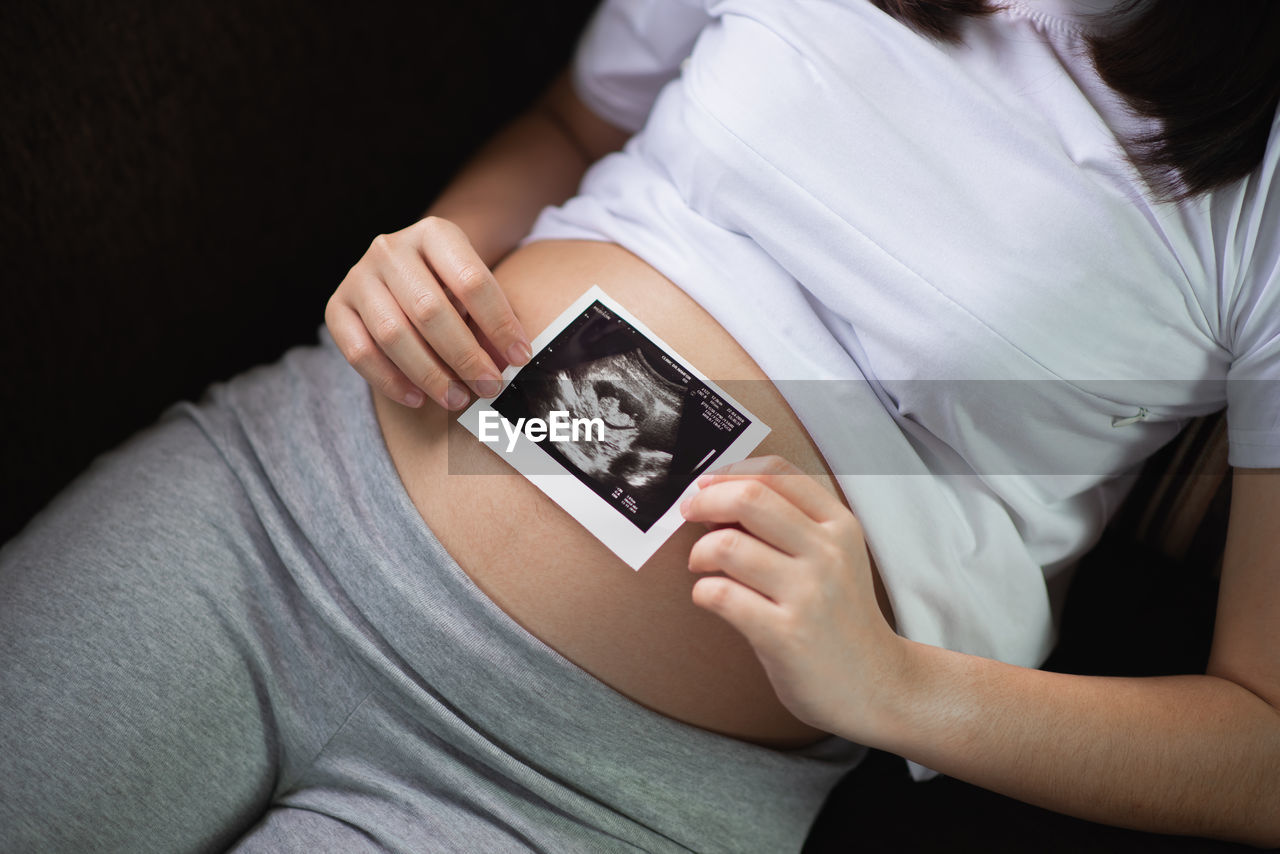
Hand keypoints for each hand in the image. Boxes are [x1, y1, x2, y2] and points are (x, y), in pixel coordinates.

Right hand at [325, 216, 533, 409]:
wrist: (402, 269)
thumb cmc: (449, 285)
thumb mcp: (475, 291)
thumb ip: (491, 321)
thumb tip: (510, 362)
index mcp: (434, 233)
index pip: (471, 281)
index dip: (499, 323)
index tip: (520, 357)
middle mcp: (390, 249)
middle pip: (430, 310)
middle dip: (465, 356)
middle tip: (490, 386)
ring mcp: (358, 276)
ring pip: (393, 334)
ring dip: (430, 374)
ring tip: (457, 399)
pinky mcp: (336, 307)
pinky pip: (359, 352)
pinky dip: (390, 381)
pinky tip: (418, 398)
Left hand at [680, 455, 906, 741]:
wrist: (876, 685)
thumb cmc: (840, 618)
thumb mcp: (834, 557)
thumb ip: (790, 524)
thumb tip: (719, 498)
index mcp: (839, 525)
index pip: (777, 473)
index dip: (731, 473)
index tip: (708, 486)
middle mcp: (827, 553)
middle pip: (749, 499)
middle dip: (704, 502)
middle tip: (689, 515)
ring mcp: (809, 594)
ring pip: (727, 546)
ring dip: (699, 552)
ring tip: (703, 565)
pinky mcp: (786, 635)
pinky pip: (722, 595)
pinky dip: (703, 592)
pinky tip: (710, 597)